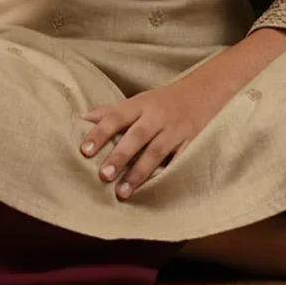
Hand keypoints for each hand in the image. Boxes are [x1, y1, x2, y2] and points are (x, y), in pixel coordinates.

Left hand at [78, 74, 236, 199]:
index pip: (115, 117)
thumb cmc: (162, 101)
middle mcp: (157, 117)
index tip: (85, 151)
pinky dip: (168, 173)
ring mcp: (176, 130)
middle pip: (136, 136)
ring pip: (157, 152)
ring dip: (139, 172)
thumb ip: (111, 111)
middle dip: (119, 156)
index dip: (100, 133)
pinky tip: (156, 188)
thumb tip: (81, 118)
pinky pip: (180, 160)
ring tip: (122, 192)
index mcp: (139, 105)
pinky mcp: (193, 143)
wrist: (204, 92)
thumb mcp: (137, 101)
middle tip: (103, 175)